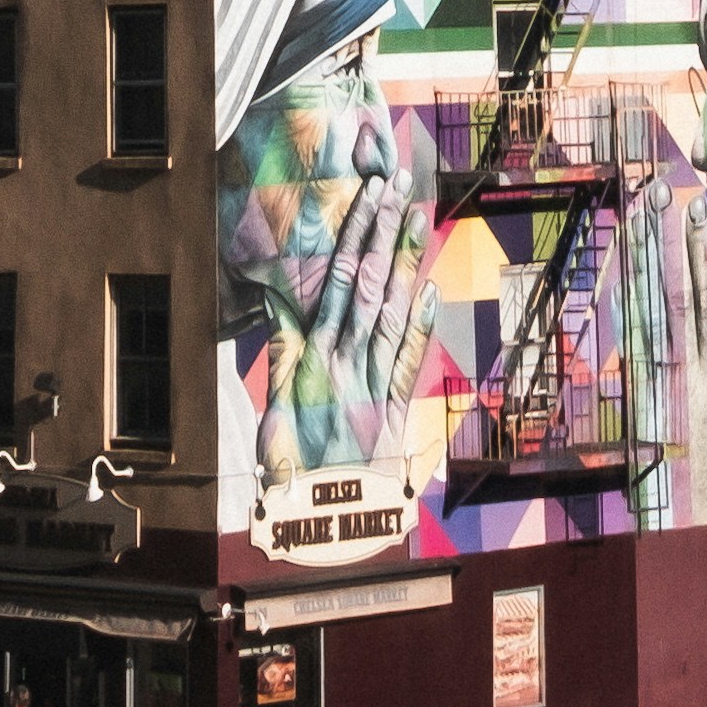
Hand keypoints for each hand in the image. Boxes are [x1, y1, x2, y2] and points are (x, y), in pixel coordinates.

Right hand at [257, 169, 437, 481]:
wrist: (326, 523)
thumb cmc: (292, 466)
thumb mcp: (274, 409)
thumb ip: (280, 353)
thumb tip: (277, 300)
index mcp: (317, 359)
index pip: (340, 281)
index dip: (357, 235)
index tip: (368, 196)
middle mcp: (350, 363)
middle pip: (372, 284)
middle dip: (385, 231)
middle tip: (398, 184)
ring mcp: (376, 384)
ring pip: (395, 311)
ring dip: (407, 262)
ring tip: (418, 217)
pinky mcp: (396, 410)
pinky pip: (410, 359)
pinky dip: (423, 323)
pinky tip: (431, 287)